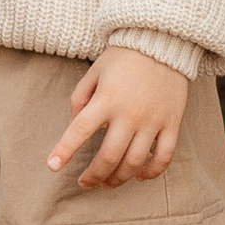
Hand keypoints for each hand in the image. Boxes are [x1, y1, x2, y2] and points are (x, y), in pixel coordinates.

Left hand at [47, 45, 189, 190]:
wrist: (163, 41)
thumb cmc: (124, 56)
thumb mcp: (95, 71)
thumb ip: (80, 98)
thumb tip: (73, 126)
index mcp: (106, 99)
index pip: (79, 131)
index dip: (64, 151)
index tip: (53, 166)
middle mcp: (129, 114)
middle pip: (108, 157)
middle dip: (93, 175)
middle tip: (84, 183)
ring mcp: (152, 121)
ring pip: (134, 163)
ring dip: (118, 179)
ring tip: (107, 183)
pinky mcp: (172, 123)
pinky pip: (163, 157)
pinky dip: (151, 172)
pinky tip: (139, 176)